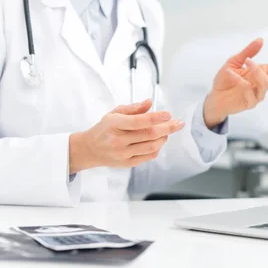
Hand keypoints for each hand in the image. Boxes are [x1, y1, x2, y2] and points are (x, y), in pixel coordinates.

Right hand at [69, 99, 184, 172]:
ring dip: (163, 138)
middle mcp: (118, 140)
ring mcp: (123, 154)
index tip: (168, 114)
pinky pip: (148, 156)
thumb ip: (133, 108)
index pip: (139, 121)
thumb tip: (149, 103)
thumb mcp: (114, 113)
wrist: (89, 149)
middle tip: (178, 123)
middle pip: (149, 134)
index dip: (156, 117)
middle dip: (167, 128)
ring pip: (151, 146)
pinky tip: (158, 141)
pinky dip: (157, 148)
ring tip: (167, 131)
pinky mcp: (127, 163)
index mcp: (114, 124)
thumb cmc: (104, 129)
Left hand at [203, 38, 267, 127]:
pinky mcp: (249, 102)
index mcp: (262, 73)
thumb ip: (248, 52)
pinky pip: (248, 91)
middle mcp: (262, 84)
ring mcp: (257, 94)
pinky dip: (240, 81)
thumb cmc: (225, 81)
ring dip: (257, 71)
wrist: (214, 97)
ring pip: (265, 83)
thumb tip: (260, 40)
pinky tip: (231, 74)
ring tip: (248, 62)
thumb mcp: (235, 61)